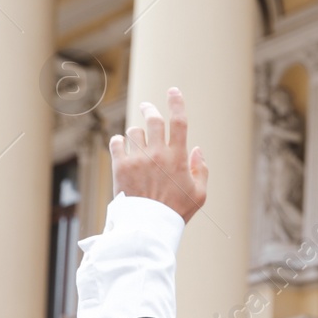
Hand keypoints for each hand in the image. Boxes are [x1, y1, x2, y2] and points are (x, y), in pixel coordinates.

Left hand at [110, 88, 208, 222]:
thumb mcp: (199, 194)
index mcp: (178, 158)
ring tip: (137, 140)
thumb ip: (201, 169)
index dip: (177, 103)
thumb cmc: (177, 211)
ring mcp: (137, 159)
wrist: (148, 227)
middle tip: (147, 107)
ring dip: (137, 132)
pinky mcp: (119, 167)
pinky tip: (122, 146)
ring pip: (134, 131)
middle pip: (153, 120)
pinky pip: (116, 143)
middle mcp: (157, 154)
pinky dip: (119, 142)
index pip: (179, 122)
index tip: (174, 91)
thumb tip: (196, 149)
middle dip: (150, 109)